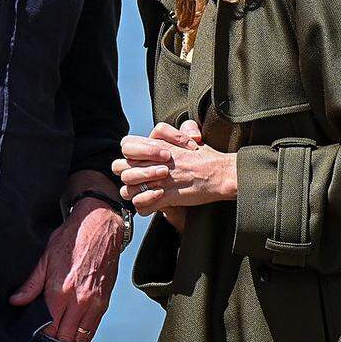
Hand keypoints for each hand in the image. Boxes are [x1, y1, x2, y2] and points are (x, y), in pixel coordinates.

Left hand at [8, 197, 122, 341]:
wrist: (99, 226)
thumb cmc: (71, 239)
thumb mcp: (46, 258)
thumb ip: (31, 284)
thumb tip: (15, 301)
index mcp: (60, 292)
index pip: (48, 328)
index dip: (41, 333)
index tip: (36, 330)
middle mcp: (78, 301)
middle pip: (63, 337)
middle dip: (54, 339)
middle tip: (46, 335)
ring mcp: (93, 303)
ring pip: (79, 338)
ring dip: (68, 340)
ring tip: (59, 335)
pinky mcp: (104, 302)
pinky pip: (92, 329)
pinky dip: (82, 334)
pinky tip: (73, 330)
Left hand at [112, 123, 236, 214]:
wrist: (220, 174)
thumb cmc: (204, 156)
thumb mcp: (184, 137)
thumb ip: (167, 135)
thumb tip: (156, 136)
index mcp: (157, 145)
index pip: (125, 145)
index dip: (129, 154)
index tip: (141, 160)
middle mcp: (154, 162)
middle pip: (120, 167)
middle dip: (127, 174)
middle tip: (141, 179)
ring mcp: (159, 180)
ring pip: (127, 189)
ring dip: (134, 192)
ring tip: (147, 192)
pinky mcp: (167, 198)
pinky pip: (141, 206)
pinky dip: (144, 207)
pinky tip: (154, 203)